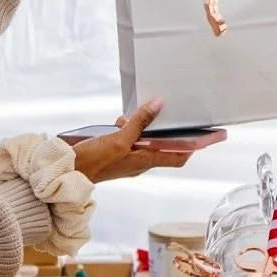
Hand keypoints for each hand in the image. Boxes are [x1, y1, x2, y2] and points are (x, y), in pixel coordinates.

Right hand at [70, 101, 190, 182]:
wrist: (68, 171)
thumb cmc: (94, 162)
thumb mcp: (119, 139)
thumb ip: (139, 123)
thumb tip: (159, 105)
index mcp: (146, 161)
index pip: (178, 157)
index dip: (194, 146)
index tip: (208, 136)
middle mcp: (140, 161)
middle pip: (164, 146)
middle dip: (168, 131)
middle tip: (173, 115)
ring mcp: (127, 158)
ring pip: (145, 141)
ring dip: (145, 127)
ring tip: (140, 114)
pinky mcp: (115, 154)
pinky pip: (129, 139)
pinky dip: (129, 128)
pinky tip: (120, 121)